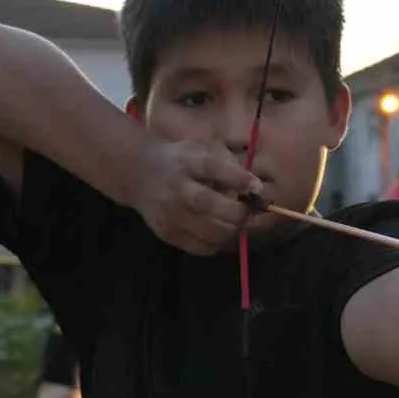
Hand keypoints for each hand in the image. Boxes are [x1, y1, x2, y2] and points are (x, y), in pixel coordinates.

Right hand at [130, 139, 261, 254]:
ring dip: (232, 230)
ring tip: (238, 223)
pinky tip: (221, 232)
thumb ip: (229, 166)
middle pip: (210, 204)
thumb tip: (254, 190)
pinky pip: (201, 247)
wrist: (142, 176)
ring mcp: (170, 214)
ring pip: (210, 232)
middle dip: (238, 212)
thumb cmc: (183, 162)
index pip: (213, 168)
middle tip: (251, 213)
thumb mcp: (204, 150)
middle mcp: (176, 188)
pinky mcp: (168, 234)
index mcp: (188, 162)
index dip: (238, 179)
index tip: (257, 188)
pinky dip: (218, 243)